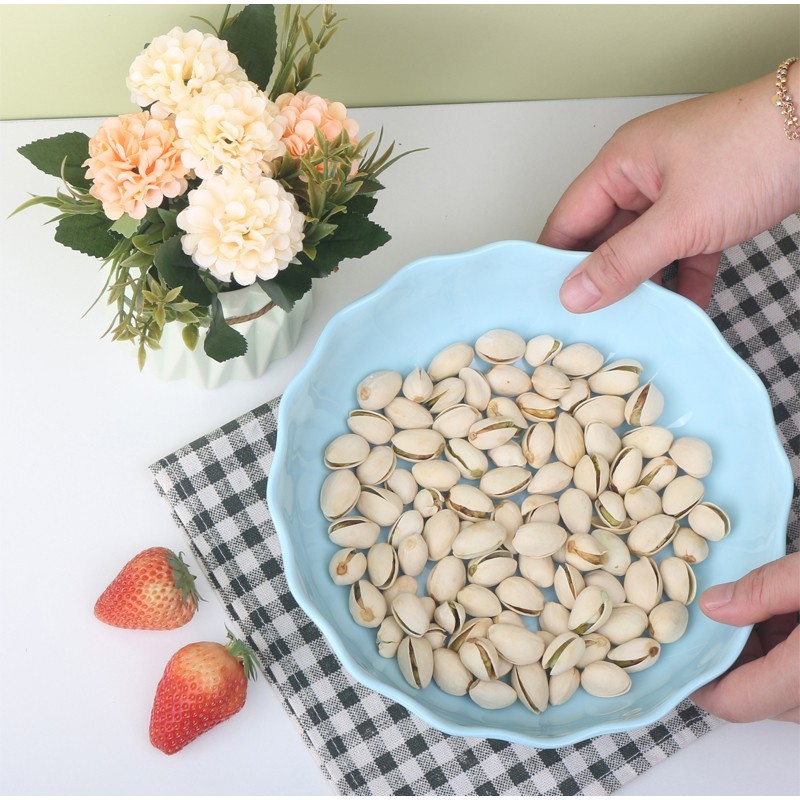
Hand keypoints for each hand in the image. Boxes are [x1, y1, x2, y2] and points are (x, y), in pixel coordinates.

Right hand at [538, 69, 799, 312]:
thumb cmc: (757, 150)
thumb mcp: (679, 219)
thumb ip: (623, 260)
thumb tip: (577, 292)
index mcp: (621, 164)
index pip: (568, 220)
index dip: (554, 262)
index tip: (545, 302)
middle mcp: (643, 177)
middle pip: (604, 238)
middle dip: (599, 278)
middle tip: (587, 321)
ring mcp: (677, 194)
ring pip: (643, 249)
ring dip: (641, 284)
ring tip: (630, 321)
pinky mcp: (708, 210)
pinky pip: (681, 253)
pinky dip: (681, 280)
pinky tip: (680, 310)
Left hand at [690, 552, 799, 722]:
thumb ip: (763, 590)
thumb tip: (713, 606)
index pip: (735, 703)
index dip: (699, 682)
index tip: (677, 653)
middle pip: (754, 696)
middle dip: (728, 659)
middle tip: (710, 616)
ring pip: (777, 689)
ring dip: (759, 655)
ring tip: (752, 607)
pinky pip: (797, 679)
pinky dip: (784, 652)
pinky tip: (782, 613)